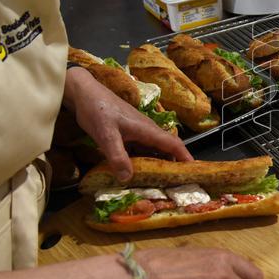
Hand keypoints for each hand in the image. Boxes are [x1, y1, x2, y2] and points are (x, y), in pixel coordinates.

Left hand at [67, 69, 191, 181]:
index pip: (173, 144)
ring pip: (153, 150)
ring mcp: (137, 132)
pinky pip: (141, 149)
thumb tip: (128, 179)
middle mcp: (146, 131)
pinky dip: (143, 161)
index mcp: (147, 129)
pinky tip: (137, 172)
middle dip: (174, 165)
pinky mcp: (127, 133)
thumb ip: (117, 156)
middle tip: (177, 184)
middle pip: (166, 149)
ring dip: (158, 164)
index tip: (194, 172)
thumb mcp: (106, 135)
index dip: (185, 157)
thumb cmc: (97, 110)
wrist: (84, 93)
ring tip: (160, 182)